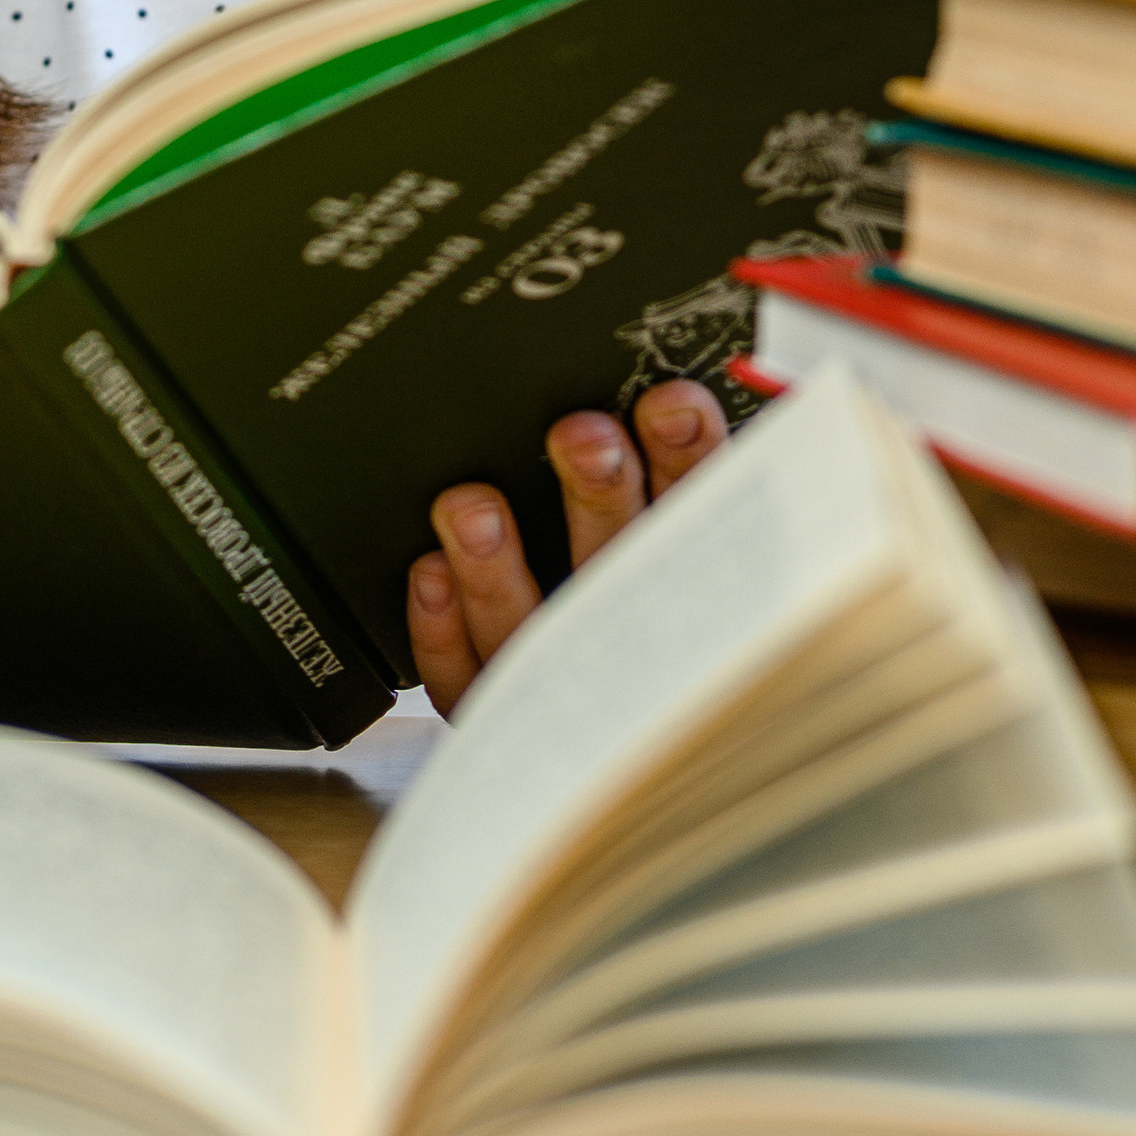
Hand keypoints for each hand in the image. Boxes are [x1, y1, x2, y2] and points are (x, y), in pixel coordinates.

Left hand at [405, 380, 729, 713]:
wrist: (622, 738)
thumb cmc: (648, 588)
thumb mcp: (694, 522)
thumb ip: (692, 466)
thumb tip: (690, 397)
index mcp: (694, 582)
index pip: (705, 516)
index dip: (691, 458)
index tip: (670, 403)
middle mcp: (631, 639)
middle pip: (617, 567)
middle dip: (601, 497)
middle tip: (582, 437)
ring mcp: (560, 682)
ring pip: (526, 630)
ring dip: (496, 566)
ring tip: (472, 507)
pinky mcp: (495, 710)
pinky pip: (466, 680)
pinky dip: (443, 628)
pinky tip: (430, 571)